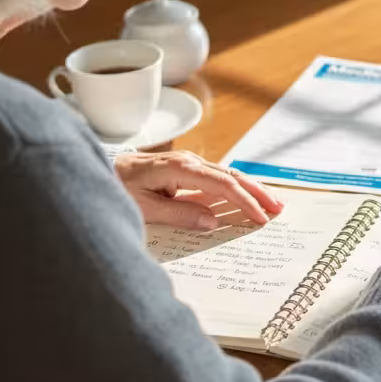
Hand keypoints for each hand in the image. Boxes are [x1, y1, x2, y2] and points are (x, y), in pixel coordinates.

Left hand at [114, 151, 283, 229]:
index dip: (244, 201)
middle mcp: (188, 161)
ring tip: (273, 202)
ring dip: (252, 188)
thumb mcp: (144, 208)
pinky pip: (218, 176)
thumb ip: (178, 214)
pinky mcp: (186, 168)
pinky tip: (248, 194)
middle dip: (257, 192)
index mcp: (179, 168)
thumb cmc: (118, 189)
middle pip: (232, 176)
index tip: (260, 218)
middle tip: (279, 209)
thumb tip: (212, 221)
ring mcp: (189, 162)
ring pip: (228, 174)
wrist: (102, 170)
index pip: (222, 185)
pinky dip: (237, 186)